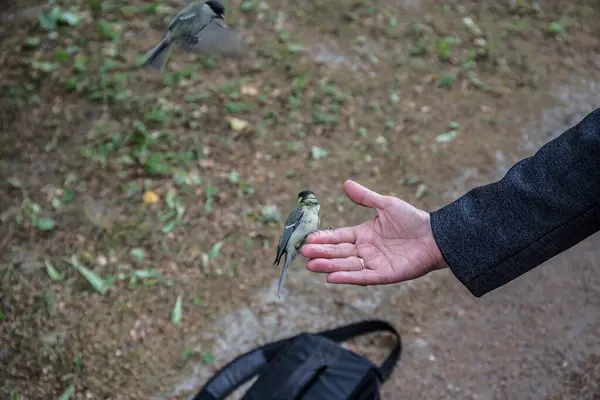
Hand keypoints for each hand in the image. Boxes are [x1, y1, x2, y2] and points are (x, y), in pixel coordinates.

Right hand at [301, 180, 447, 285]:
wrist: (436, 236)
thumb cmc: (413, 220)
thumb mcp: (386, 204)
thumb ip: (365, 197)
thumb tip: (346, 183)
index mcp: (363, 234)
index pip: (338, 237)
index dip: (323, 238)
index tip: (308, 239)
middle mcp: (365, 250)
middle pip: (339, 252)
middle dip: (321, 252)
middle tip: (303, 252)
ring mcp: (374, 263)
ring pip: (347, 265)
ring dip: (329, 265)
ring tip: (311, 265)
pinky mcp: (384, 275)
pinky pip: (362, 277)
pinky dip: (347, 277)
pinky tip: (332, 277)